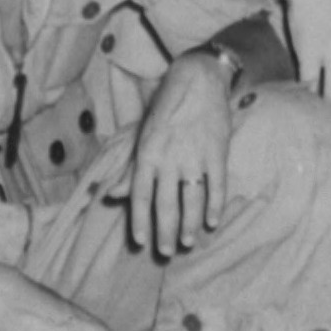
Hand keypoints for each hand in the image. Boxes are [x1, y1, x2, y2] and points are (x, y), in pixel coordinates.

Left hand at [123, 57, 234, 257]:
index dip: (139, 220)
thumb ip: (131, 168)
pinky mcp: (217, 151)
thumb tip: (113, 195)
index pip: (140, 195)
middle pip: (165, 203)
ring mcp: (194, 155)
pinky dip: (214, 205)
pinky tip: (212, 221)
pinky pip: (216, 185)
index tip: (140, 241)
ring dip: (189, 224)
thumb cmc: (166, 108)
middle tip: (166, 251)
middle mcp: (169, 158)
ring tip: (188, 242)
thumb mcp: (142, 135)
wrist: (198, 79)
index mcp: (147, 154)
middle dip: (165, 231)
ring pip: (191, 199)